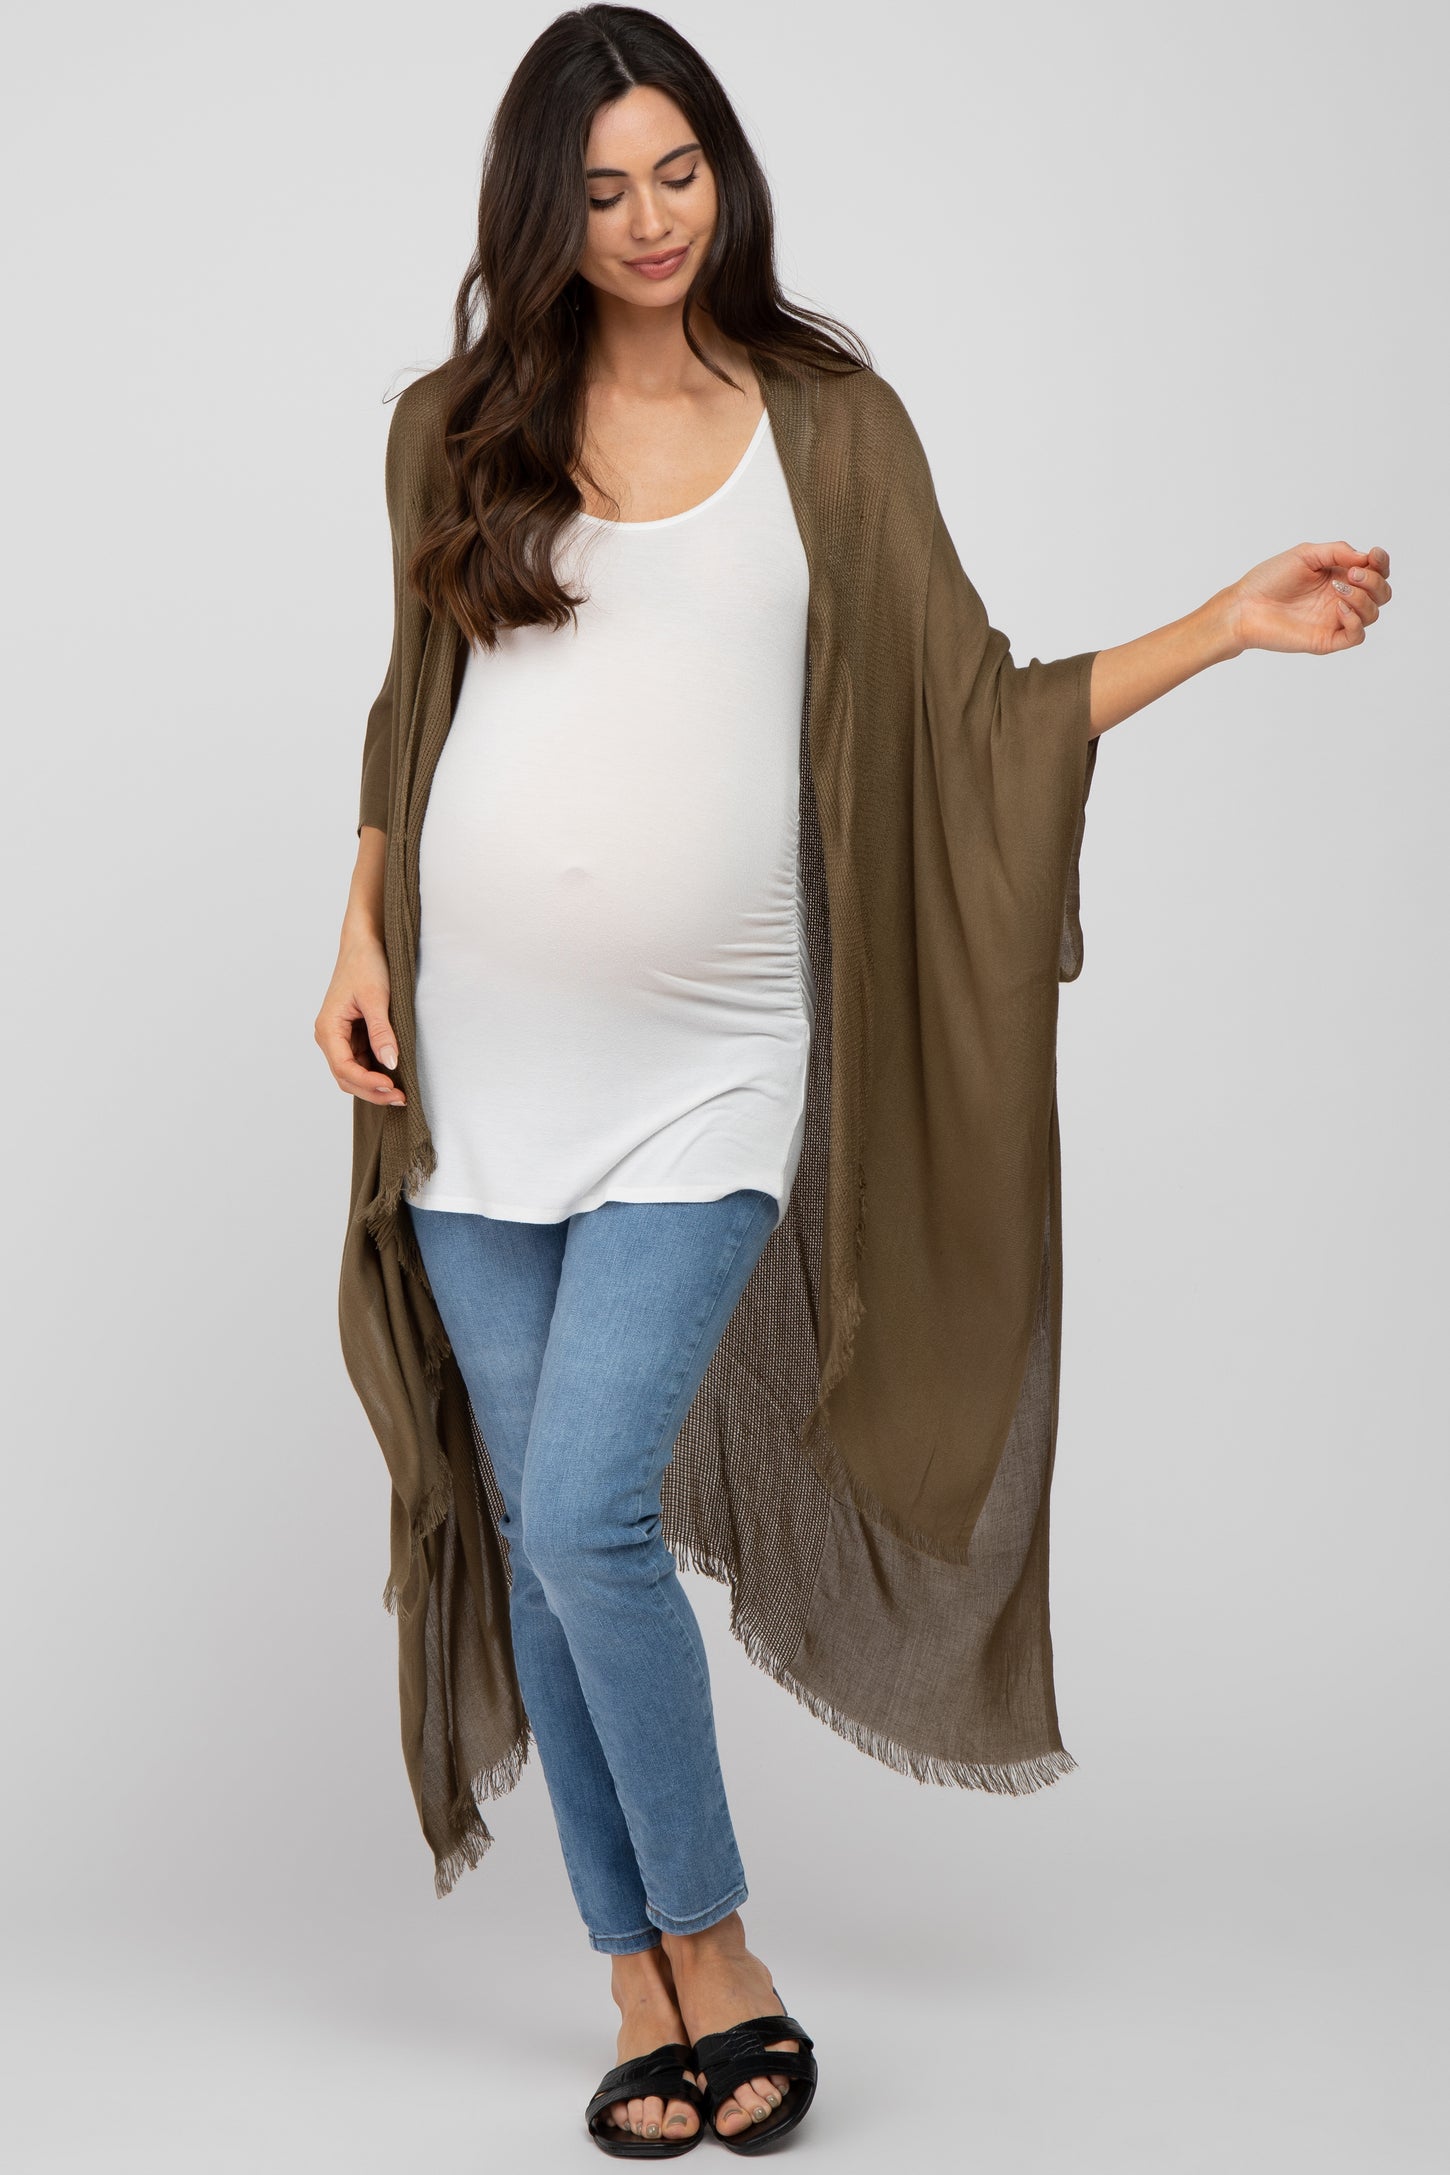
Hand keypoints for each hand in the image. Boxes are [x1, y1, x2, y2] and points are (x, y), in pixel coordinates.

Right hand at [314, 932, 406, 1107]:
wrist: (364, 944)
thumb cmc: (366, 965)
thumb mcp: (377, 998)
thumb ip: (381, 1031)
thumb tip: (389, 1063)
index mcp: (328, 1028)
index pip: (344, 1068)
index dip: (367, 1082)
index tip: (392, 1087)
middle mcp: (329, 1037)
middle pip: (346, 1077)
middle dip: (372, 1091)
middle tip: (401, 1099)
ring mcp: (340, 1038)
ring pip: (353, 1074)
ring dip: (374, 1086)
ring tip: (401, 1093)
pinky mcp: (352, 1036)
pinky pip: (361, 1062)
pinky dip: (375, 1073)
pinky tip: (394, 1078)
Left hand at [1227, 541, 1391, 655]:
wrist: (1245, 606)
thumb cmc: (1270, 579)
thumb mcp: (1306, 554)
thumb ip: (1337, 552)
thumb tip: (1365, 558)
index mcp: (1340, 575)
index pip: (1376, 571)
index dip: (1382, 562)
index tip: (1374, 555)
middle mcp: (1342, 598)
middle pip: (1381, 593)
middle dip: (1374, 581)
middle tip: (1351, 575)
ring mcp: (1336, 620)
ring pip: (1372, 613)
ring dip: (1363, 598)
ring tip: (1337, 590)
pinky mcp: (1327, 639)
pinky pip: (1357, 635)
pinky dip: (1355, 620)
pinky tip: (1338, 607)